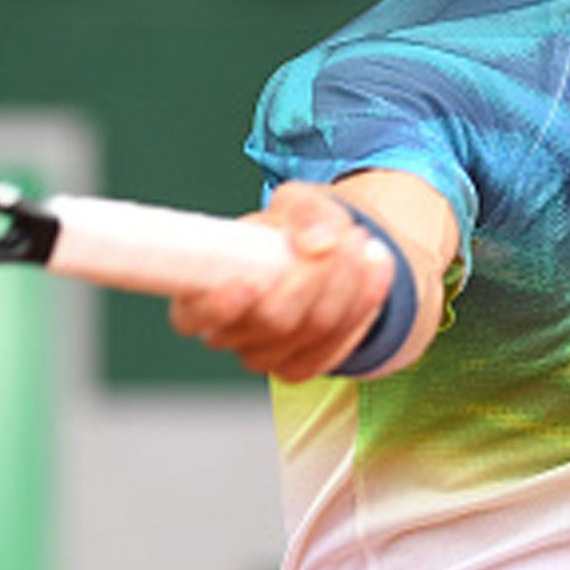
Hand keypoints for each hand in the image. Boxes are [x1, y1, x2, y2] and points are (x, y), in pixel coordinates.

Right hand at [167, 182, 395, 382]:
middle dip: (315, 279)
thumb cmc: (290, 230)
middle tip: (343, 239)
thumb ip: (304, 212)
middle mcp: (226, 332)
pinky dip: (362, 309)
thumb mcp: (297, 202)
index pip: (194, 316)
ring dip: (347, 288)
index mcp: (200, 292)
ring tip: (362, 244)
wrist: (325, 256)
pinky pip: (335, 349)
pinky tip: (375, 273)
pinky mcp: (298, 367)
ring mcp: (261, 356)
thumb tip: (318, 244)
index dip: (221, 306)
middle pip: (273, 320)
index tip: (251, 285)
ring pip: (312, 332)